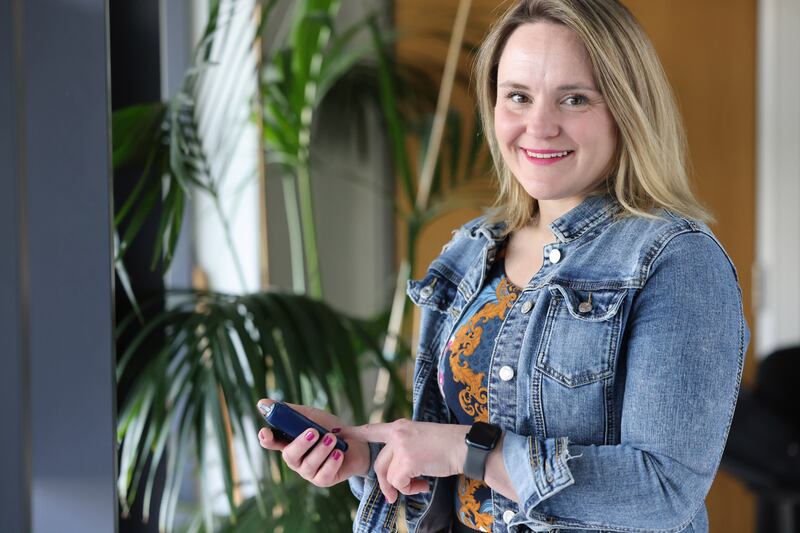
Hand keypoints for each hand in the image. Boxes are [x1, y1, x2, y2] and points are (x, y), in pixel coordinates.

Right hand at [256, 399, 369, 487]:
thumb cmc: (330, 428)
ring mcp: (308, 471)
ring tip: (332, 438)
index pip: (271, 442)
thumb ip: (289, 411)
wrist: (357, 443)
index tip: (265, 432)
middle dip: (301, 443)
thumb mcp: (311, 416)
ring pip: (308, 465)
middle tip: (314, 431)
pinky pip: (323, 475)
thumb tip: (262, 402)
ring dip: (321, 450)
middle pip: (289, 455)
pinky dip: (332, 462)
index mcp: (289, 441)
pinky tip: (339, 453)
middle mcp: (296, 459)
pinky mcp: (323, 480)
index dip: (266, 438)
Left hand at [348, 419, 469, 502]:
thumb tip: (394, 473)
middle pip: (378, 464)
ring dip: (401, 487)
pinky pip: (399, 482)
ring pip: (388, 475)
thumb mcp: (420, 438)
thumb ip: (403, 448)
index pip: (371, 429)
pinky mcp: (407, 460)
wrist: (464, 446)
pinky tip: (424, 485)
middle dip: (385, 484)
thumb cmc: (447, 445)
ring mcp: (401, 446)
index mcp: (399, 426)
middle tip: (394, 495)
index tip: (338, 434)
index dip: (354, 433)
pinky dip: (410, 489)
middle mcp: (397, 433)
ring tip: (418, 486)